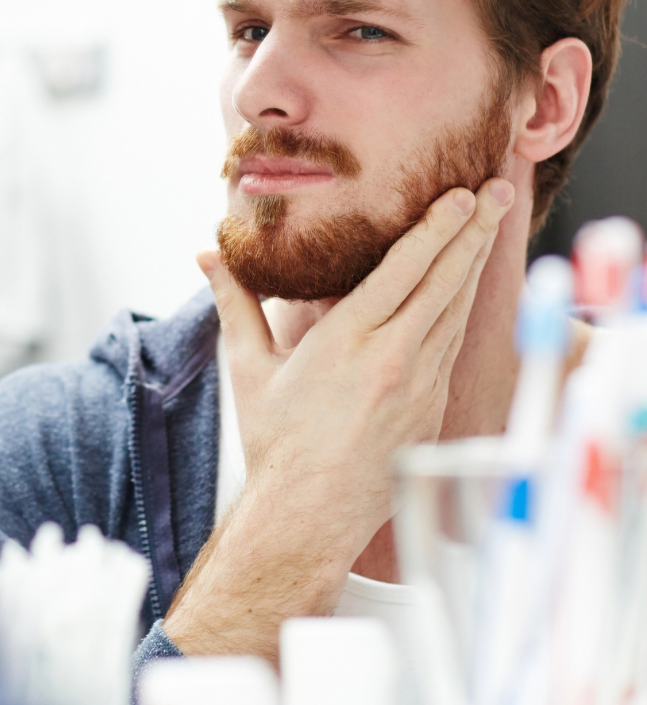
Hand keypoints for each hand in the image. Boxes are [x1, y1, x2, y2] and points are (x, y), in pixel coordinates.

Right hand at [162, 178, 513, 661]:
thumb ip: (235, 302)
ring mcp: (420, 388)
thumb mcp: (248, 366)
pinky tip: (466, 288)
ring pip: (456, 312)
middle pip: (444, 282)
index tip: (459, 195)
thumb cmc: (274, 442)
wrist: (306, 516)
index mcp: (347, 342)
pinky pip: (451, 348)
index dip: (435, 228)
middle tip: (498, 189)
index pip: (403, 270)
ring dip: (474, 265)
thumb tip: (206, 255)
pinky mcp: (433, 412)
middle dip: (474, 231)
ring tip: (489, 226)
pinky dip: (461, 310)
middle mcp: (392, 360)